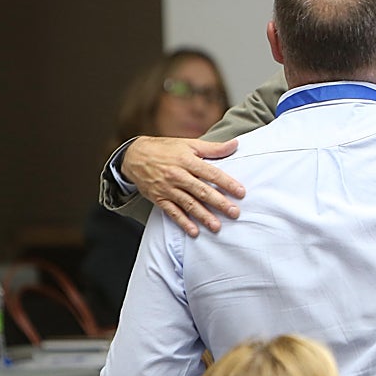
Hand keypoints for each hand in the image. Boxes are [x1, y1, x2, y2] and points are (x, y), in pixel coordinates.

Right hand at [120, 135, 243, 234]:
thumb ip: (213, 148)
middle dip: (219, 203)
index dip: (227, 183)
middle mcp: (178, 175)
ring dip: (203, 216)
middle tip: (234, 212)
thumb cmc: (166, 149)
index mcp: (187, 160)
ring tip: (217, 226)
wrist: (135, 156)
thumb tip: (235, 145)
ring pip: (188, 204)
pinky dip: (183, 222)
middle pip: (201, 190)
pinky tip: (194, 231)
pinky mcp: (159, 199)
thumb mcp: (189, 144)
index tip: (241, 192)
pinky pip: (172, 212)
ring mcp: (167, 188)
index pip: (211, 173)